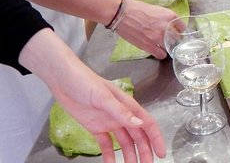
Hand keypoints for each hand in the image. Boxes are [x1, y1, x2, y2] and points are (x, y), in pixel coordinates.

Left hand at [51, 73, 165, 162]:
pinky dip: (109, 155)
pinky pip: (105, 144)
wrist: (63, 79)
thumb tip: (140, 125)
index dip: (156, 138)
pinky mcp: (95, 127)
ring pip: (124, 142)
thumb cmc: (85, 82)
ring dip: (129, 155)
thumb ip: (121, 111)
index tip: (161, 153)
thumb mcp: (104, 97)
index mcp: (128, 106)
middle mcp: (121, 115)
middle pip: (138, 136)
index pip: (147, 124)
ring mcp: (109, 122)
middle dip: (144, 151)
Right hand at [116, 0, 178, 58]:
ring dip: (167, 47)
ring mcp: (158, 38)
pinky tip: (158, 51)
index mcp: (170, 16)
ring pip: (170, 48)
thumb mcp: (156, 9)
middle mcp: (167, 28)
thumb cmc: (137, 8)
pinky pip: (160, 54)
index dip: (179, 30)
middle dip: (174, 39)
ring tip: (163, 46)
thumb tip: (168, 23)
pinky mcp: (149, 46)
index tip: (176, 32)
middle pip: (177, 38)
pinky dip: (160, 54)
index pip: (182, 27)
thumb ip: (164, 18)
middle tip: (169, 39)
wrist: (122, 14)